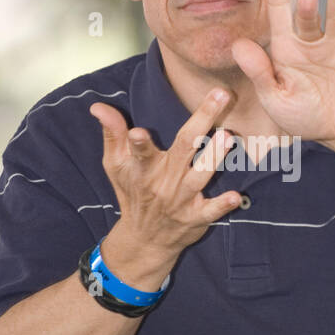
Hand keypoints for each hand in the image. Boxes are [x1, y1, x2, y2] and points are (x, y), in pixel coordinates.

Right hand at [89, 89, 243, 266]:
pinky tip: (237, 197)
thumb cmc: (132, 192)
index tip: (139, 132)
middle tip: (220, 95)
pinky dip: (223, 205)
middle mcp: (164, 181)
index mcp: (143, 168)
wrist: (144, 239)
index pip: (139, 152)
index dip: (137, 145)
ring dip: (215, 157)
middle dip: (201, 120)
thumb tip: (98, 106)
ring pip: (200, 176)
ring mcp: (181, 200)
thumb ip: (112, 133)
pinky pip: (211, 211)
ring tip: (228, 137)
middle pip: (183, 148)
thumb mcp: (116, 165)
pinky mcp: (196, 217)